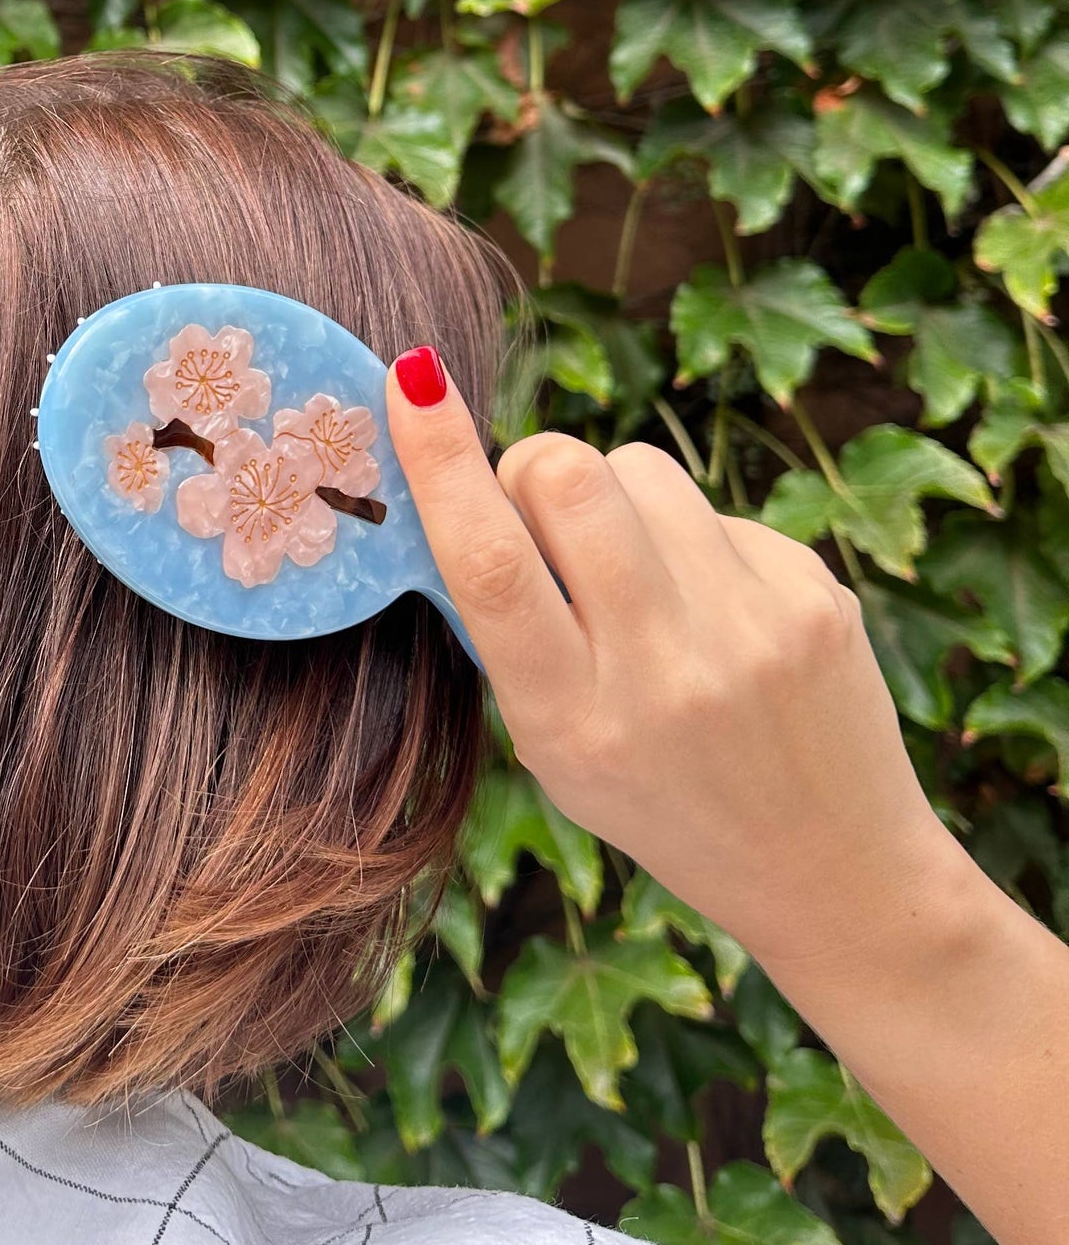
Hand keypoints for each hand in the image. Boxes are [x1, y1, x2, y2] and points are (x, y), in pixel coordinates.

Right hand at [385, 341, 1068, 1244]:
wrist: (833, 865)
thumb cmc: (662, 800)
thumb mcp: (554, 749)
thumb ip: (512, 632)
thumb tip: (466, 483)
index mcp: (573, 724)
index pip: (491, 567)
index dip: (441, 462)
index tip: (411, 379)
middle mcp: (664, 674)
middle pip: (570, 480)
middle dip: (534, 467)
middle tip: (537, 509)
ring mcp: (750, 629)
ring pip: (640, 468)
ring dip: (614, 496)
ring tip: (637, 572)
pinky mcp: (813, 594)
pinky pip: (713, 505)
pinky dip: (690, 538)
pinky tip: (713, 610)